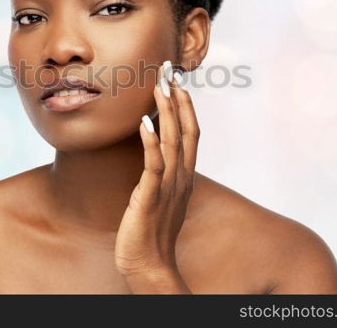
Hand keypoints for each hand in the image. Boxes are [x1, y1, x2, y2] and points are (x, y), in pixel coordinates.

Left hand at [114, 61, 199, 283]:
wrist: (149, 264)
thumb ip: (162, 172)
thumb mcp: (161, 195)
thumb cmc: (151, 230)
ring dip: (167, 112)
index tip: (177, 82)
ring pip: (173, 142)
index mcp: (184, 176)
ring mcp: (168, 187)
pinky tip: (144, 123)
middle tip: (169, 71)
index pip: (192, 133)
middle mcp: (181, 178)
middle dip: (178, 99)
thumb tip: (154, 151)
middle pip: (186, 131)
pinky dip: (151, 142)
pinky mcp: (151, 197)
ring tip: (159, 87)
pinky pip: (153, 165)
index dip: (186, 106)